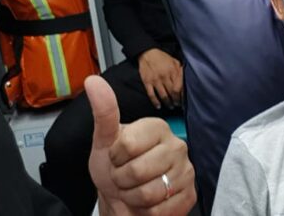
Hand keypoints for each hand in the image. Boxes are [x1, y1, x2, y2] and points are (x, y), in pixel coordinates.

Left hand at [86, 76, 196, 215]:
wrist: (122, 198)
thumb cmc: (114, 167)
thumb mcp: (104, 141)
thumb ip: (103, 112)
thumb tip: (93, 81)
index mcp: (157, 127)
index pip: (128, 144)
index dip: (115, 158)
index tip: (117, 158)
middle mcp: (177, 146)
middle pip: (137, 171)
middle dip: (122, 181)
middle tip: (124, 178)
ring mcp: (186, 171)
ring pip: (150, 194)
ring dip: (133, 199)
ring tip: (134, 191)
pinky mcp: (190, 195)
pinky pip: (160, 210)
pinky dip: (146, 212)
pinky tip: (146, 203)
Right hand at [137, 49, 182, 109]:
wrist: (147, 53)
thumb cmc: (162, 58)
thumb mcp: (174, 61)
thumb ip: (180, 71)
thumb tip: (186, 81)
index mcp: (173, 71)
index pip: (179, 87)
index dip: (181, 96)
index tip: (183, 100)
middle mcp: (164, 76)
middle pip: (172, 93)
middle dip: (176, 101)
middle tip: (177, 105)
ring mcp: (155, 80)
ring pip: (163, 96)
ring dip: (168, 103)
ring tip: (170, 106)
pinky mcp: (147, 82)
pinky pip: (151, 95)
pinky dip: (155, 102)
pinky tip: (158, 106)